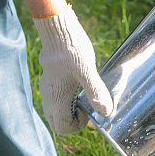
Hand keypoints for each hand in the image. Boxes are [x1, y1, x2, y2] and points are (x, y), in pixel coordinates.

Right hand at [33, 6, 113, 135]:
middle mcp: (49, 95)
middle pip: (57, 122)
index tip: (88, 112)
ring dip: (69, 111)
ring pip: (55, 111)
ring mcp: (48, 87)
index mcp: (57, 97)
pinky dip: (66, 101)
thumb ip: (96, 93)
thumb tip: (106, 112)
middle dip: (72, 122)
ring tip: (83, 97)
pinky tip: (78, 87)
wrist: (58, 28)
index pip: (62, 127)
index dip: (77, 126)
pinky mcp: (50, 79)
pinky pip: (55, 99)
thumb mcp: (88, 71)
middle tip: (86, 109)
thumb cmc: (72, 49)